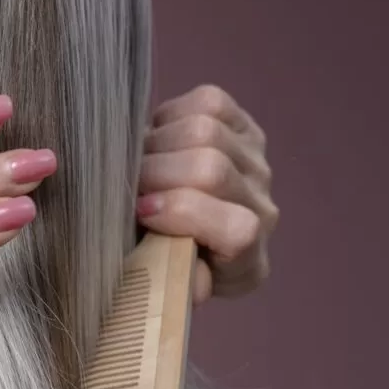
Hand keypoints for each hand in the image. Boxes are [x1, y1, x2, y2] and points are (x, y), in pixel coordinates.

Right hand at [136, 85, 278, 304]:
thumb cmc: (160, 260)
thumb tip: (187, 286)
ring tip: (137, 164)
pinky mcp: (243, 127)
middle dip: (154, 173)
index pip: (237, 229)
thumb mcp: (160, 285)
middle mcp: (262, 210)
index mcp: (245, 262)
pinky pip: (208, 103)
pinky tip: (156, 141)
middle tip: (126, 185)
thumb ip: (170, 284)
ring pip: (205, 130)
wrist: (175, 230)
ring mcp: (257, 165)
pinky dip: (169, 117)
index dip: (185, 213)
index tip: (141, 212)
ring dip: (156, 144)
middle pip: (211, 170)